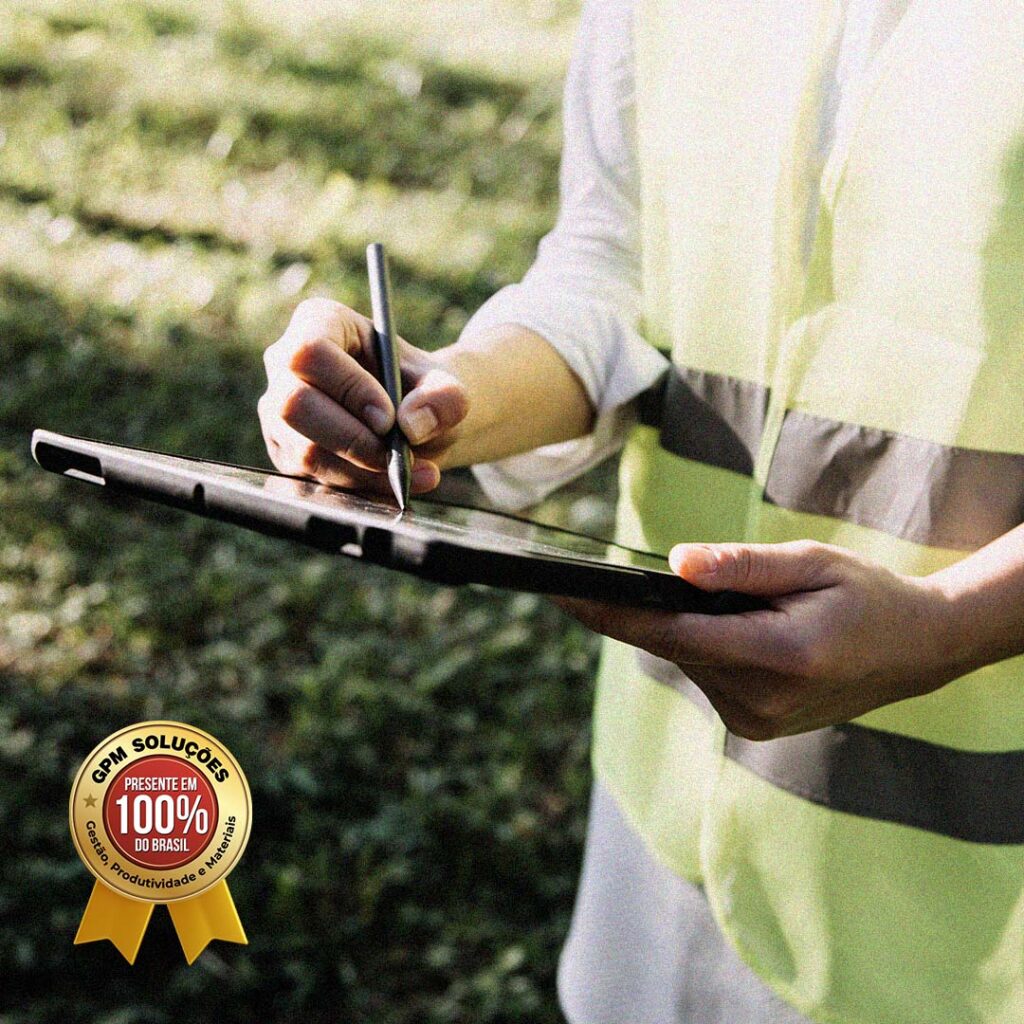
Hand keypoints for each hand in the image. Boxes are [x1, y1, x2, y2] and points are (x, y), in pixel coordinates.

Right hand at [258, 298, 468, 496]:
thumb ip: (443, 398)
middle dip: (352, 439)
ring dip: (363, 472)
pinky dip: (360, 489)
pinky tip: (394, 484)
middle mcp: (285, 365)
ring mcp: (277, 413)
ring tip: (415, 472)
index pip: (311, 352)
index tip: (389, 419)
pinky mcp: (285, 454)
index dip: (348, 388)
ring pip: (304, 451)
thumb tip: (412, 425)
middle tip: (397, 455)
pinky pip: (313, 480)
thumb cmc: (422, 391)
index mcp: (320, 322)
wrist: (416, 422)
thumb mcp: (446, 386)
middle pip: (294, 404)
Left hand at [557, 540, 967, 739]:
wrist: (916, 649)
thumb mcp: (811, 562)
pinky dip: (704, 647)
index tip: (560, 592)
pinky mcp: (752, 726)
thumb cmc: (865, 594)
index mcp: (778, 657)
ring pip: (686, 660)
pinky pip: (705, 675)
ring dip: (687, 628)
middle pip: (671, 645)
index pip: (671, 633)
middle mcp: (761, 701)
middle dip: (651, 608)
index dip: (610, 612)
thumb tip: (675, 564)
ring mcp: (756, 722)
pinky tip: (736, 629)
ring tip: (733, 602)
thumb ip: (741, 568)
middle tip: (648, 574)